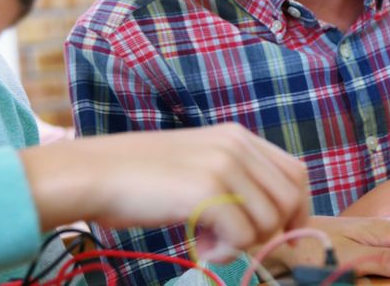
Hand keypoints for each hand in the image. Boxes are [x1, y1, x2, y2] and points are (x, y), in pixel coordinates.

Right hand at [20, 123, 309, 256]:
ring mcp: (224, 166)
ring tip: (207, 243)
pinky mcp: (208, 191)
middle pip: (289, 198)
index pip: (294, 173)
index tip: (283, 236)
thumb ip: (233, 182)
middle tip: (234, 242)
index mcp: (238, 137)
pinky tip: (200, 248)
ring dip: (243, 244)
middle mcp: (237, 145)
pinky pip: (243, 236)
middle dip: (272, 231)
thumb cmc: (138, 177)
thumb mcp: (197, 166)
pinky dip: (226, 253)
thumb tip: (267, 222)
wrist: (93, 174)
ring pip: (270, 221)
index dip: (297, 209)